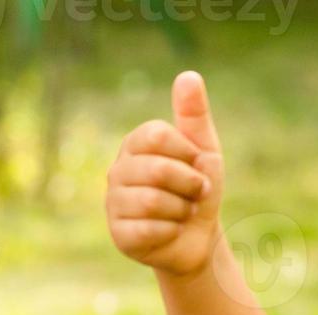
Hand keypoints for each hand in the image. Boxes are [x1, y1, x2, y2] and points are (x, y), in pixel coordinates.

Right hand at [107, 71, 227, 277]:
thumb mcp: (203, 149)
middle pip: (158, 170)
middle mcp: (117, 171)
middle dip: (189, 184)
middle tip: (195, 193)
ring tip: (182, 212)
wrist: (197, 238)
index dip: (186, 152)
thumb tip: (188, 75)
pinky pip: (149, 229)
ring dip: (181, 209)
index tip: (196, 164)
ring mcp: (114, 204)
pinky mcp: (118, 235)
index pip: (156, 135)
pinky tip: (170, 231)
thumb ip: (194, 114)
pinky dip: (172, 231)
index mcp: (135, 145)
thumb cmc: (198, 189)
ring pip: (153, 201)